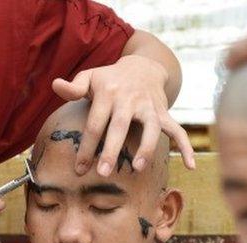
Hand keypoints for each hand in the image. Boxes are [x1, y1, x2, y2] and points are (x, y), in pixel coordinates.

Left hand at [52, 55, 193, 175]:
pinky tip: (191, 166)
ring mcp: (149, 107)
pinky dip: (186, 147)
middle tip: (103, 173)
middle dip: (111, 150)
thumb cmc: (110, 79)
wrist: (143, 67)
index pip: (95, 124)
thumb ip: (73, 86)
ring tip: (139, 168)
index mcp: (108, 93)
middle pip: (120, 127)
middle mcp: (130, 100)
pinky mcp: (164, 113)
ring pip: (151, 128)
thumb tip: (55, 85)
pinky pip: (178, 130)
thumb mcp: (90, 77)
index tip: (79, 169)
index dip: (86, 147)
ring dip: (147, 147)